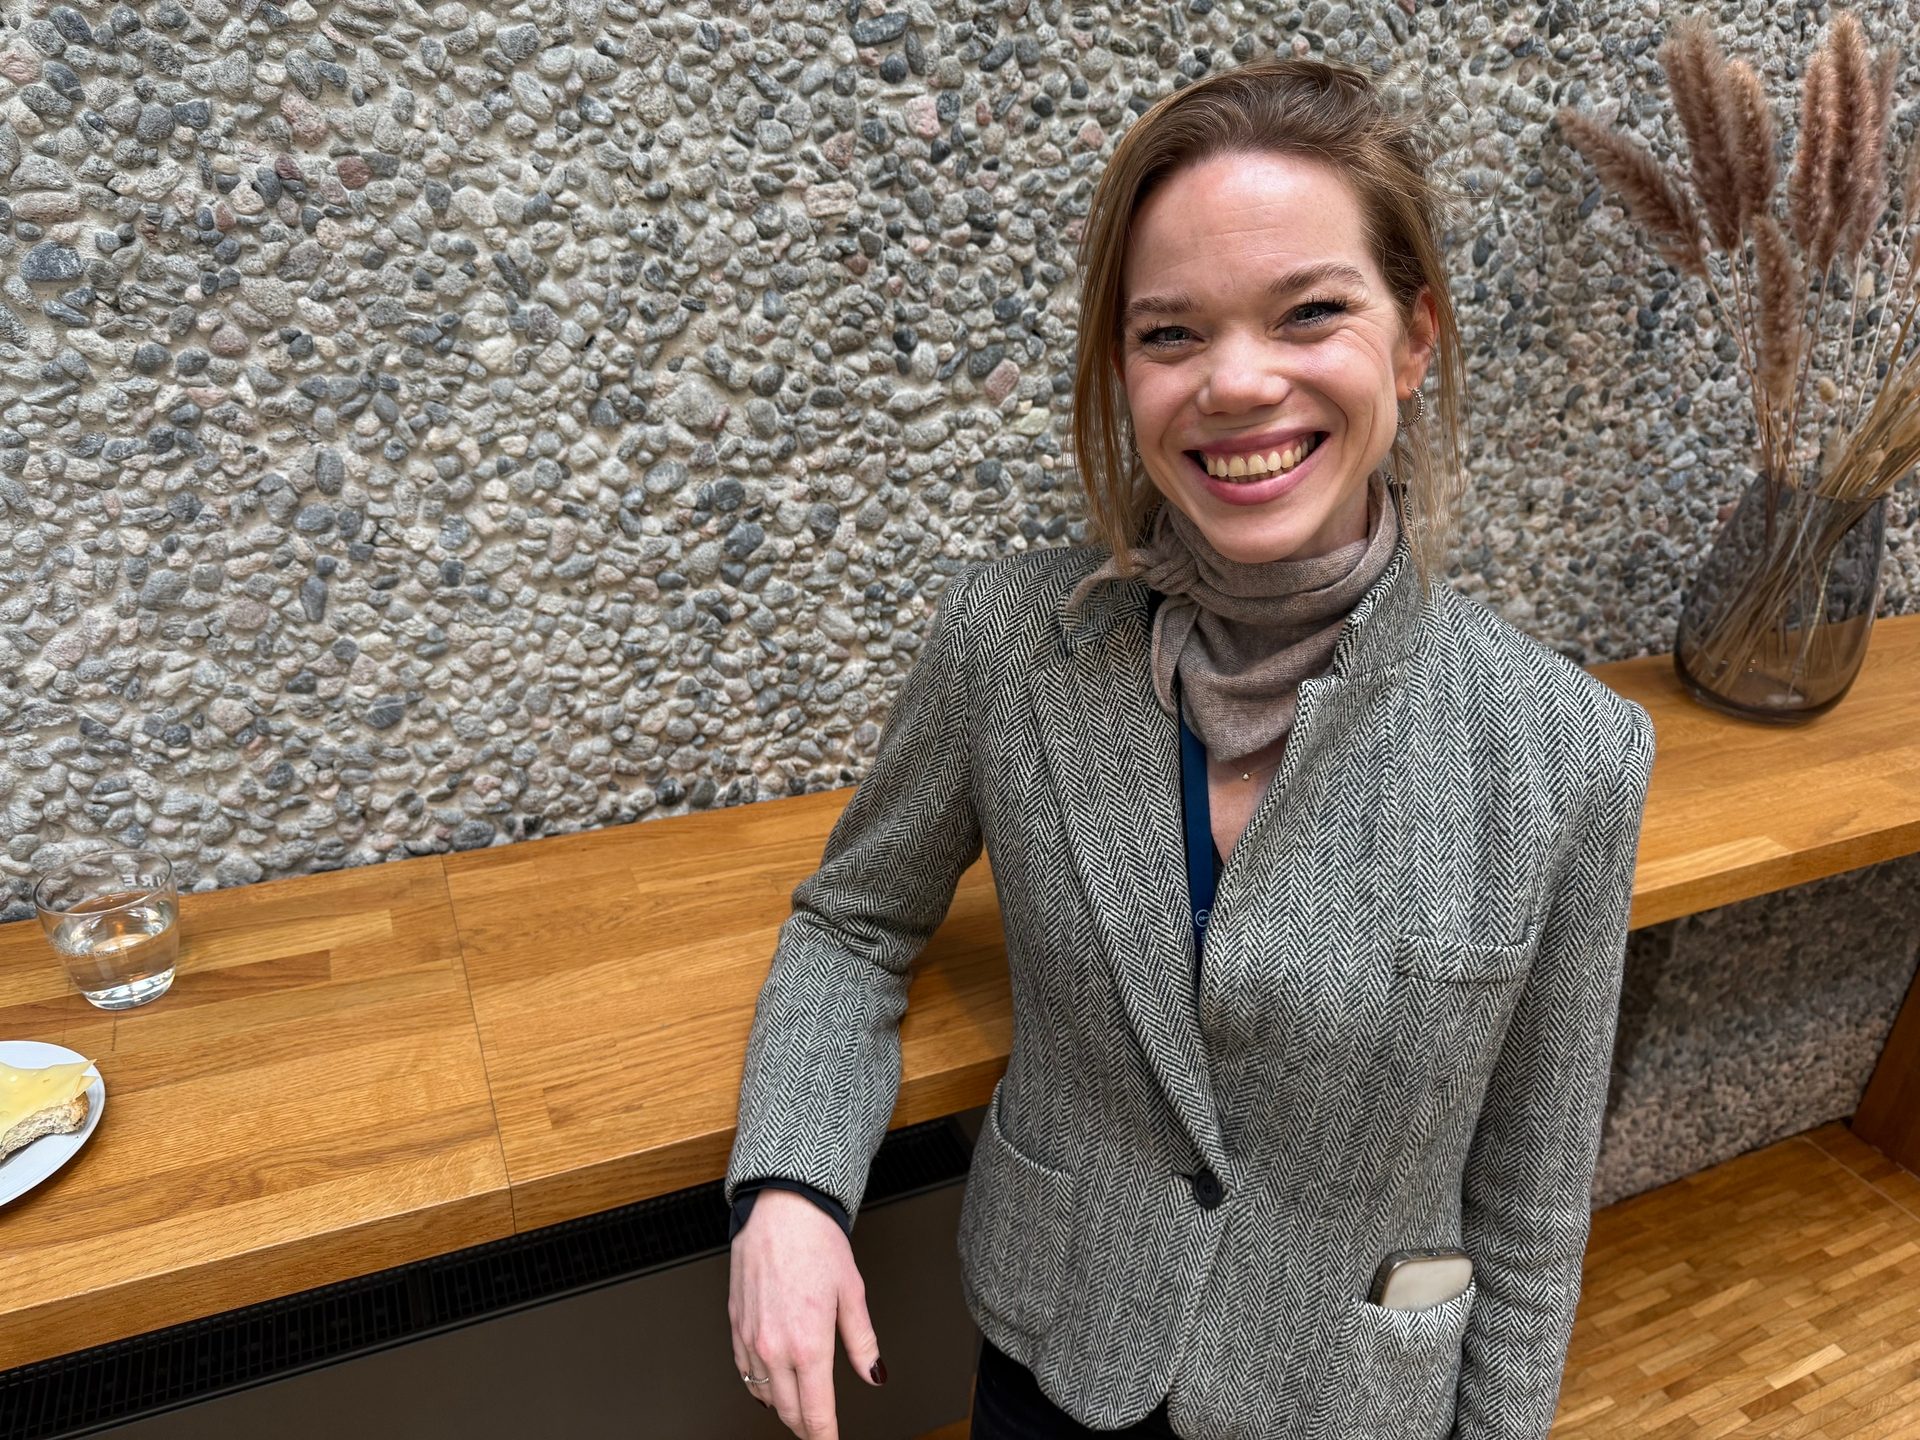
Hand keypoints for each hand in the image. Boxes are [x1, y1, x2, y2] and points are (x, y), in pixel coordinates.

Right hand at [729, 1187, 886, 1437]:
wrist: (781, 1210)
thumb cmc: (816, 1242)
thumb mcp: (853, 1294)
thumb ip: (863, 1343)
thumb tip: (874, 1373)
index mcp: (808, 1344)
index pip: (817, 1414)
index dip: (826, 1437)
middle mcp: (775, 1347)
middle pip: (790, 1412)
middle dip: (807, 1426)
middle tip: (820, 1428)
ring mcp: (750, 1338)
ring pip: (764, 1396)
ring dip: (784, 1406)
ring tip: (801, 1404)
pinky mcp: (734, 1325)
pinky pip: (744, 1372)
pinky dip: (759, 1384)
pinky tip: (773, 1380)